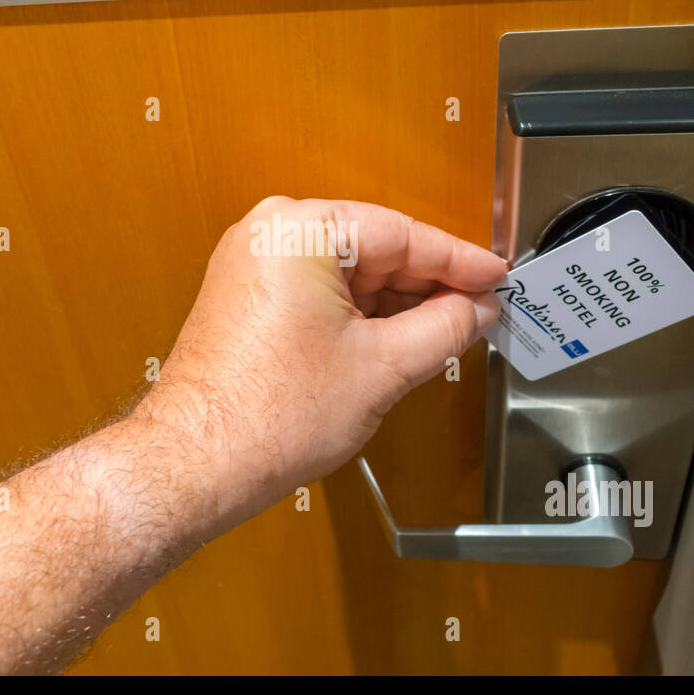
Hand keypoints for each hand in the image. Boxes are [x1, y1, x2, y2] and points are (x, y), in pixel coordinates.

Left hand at [138, 196, 505, 532]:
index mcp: (300, 232)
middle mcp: (269, 235)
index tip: (495, 278)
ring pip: (350, 272)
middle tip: (481, 309)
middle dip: (430, 284)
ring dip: (398, 303)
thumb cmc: (265, 417)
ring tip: (447, 330)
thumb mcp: (384, 368)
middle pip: (376, 248)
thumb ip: (444, 328)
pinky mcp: (249, 297)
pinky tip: (399, 338)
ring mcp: (254, 265)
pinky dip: (362, 314)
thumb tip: (476, 310)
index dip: (460, 261)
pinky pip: (321, 290)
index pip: (403, 233)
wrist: (198, 463)